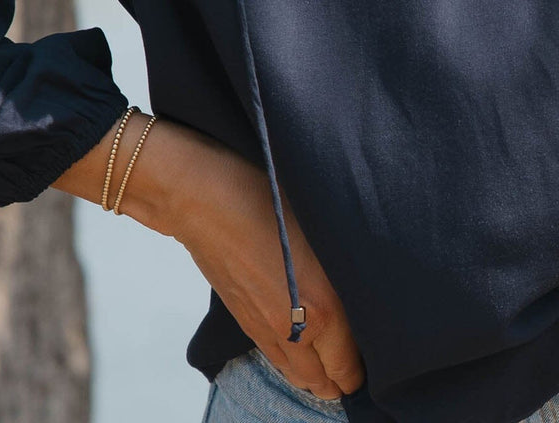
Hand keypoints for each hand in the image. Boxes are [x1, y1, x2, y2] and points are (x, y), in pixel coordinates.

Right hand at [154, 128, 365, 399]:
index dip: (372, 362)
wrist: (200, 198)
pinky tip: (303, 347)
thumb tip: (364, 278)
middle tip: (363, 356)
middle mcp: (295, 330)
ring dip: (319, 375)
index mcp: (322, 308)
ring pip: (300, 378)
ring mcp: (265, 330)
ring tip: (334, 361)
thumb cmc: (259, 197)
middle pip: (328, 382)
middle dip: (346, 376)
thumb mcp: (318, 222)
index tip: (381, 345)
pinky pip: (276, 360)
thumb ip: (343, 263)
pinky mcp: (243, 321)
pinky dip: (294, 364)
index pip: (353, 364)